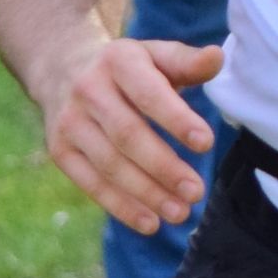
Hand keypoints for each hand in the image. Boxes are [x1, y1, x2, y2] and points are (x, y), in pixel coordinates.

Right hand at [37, 37, 221, 234]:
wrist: (64, 69)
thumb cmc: (130, 68)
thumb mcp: (156, 54)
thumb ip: (187, 61)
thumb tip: (217, 57)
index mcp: (118, 60)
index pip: (149, 93)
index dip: (176, 119)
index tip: (206, 143)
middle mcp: (88, 90)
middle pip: (127, 135)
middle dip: (164, 167)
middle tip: (196, 192)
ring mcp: (70, 122)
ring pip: (110, 164)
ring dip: (146, 193)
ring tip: (180, 212)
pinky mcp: (60, 150)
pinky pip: (91, 183)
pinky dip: (121, 206)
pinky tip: (150, 222)